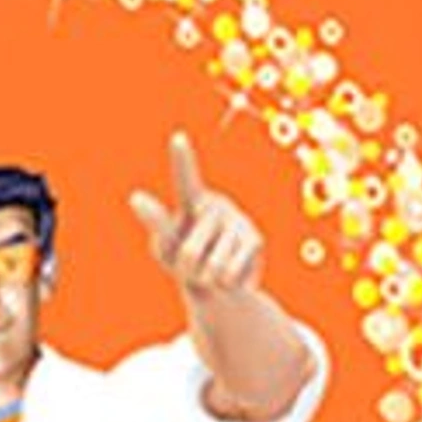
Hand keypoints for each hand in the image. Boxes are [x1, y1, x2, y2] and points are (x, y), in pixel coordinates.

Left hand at [129, 132, 263, 296]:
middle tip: (192, 266)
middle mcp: (215, 206)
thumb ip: (169, 239)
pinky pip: (230, 275)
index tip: (178, 138)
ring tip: (211, 269)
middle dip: (186, 271)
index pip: (185, 180)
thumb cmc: (183, 258)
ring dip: (206, 279)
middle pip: (189, 253)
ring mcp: (237, 221)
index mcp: (190, 201)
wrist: (218, 281)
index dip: (182, 160)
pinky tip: (230, 272)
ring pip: (212, 268)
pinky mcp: (255, 240)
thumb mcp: (166, 250)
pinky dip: (225, 284)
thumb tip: (178, 233)